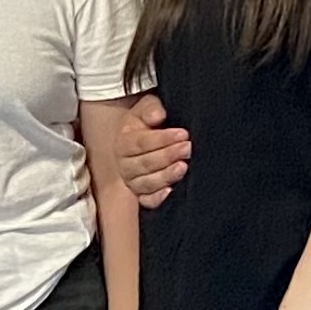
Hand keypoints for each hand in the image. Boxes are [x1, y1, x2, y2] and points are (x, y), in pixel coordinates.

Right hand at [115, 93, 189, 207]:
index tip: (182, 133)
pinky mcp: (142, 196)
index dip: (162, 139)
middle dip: (168, 156)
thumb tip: (157, 116)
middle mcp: (124, 165)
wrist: (144, 136)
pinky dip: (158, 198)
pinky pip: (148, 201)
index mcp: (122, 143)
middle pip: (145, 163)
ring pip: (147, 183)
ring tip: (183, 166)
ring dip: (166, 175)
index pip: (141, 142)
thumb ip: (151, 109)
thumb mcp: (147, 108)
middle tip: (187, 148)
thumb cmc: (147, 122)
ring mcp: (132, 182)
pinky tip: (171, 190)